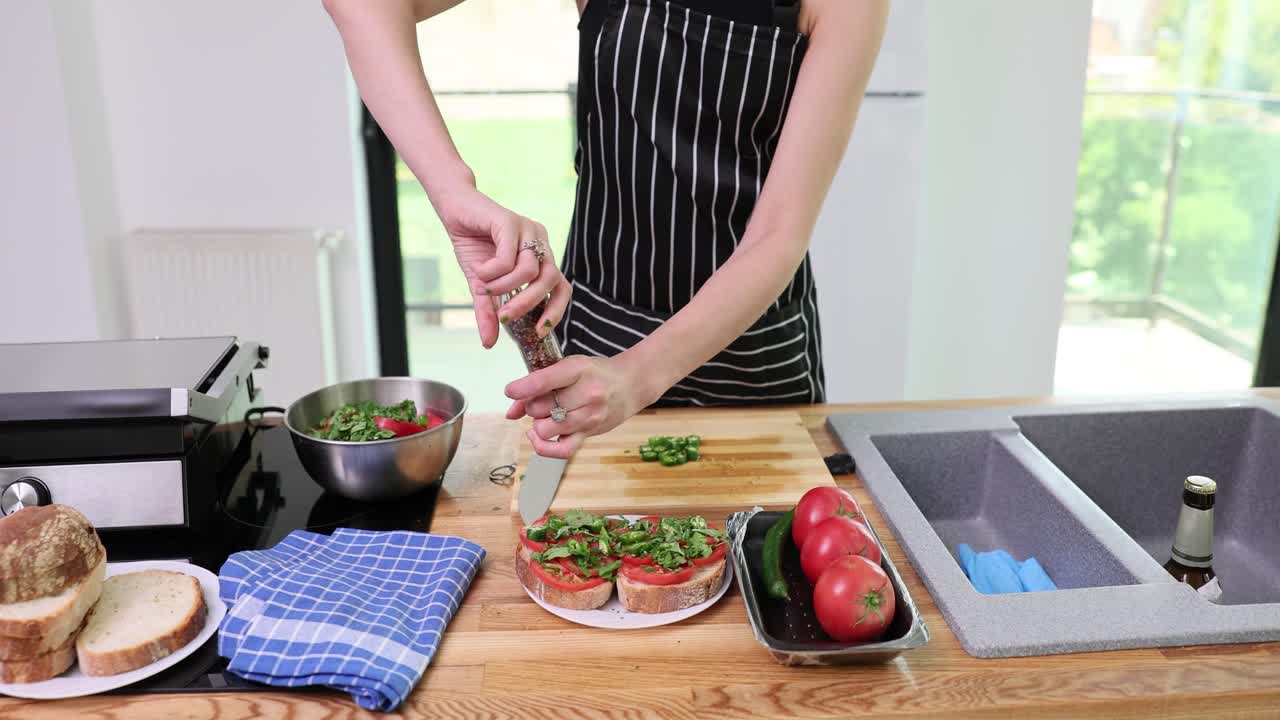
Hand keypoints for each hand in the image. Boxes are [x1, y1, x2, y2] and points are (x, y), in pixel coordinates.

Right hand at [434, 185, 571, 348]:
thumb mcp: (482, 286)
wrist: (454, 210)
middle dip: (527, 304)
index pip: (562, 288)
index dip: (556, 311)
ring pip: (530, 270)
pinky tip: (479, 270)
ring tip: (485, 285)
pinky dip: (492, 271)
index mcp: (541, 258)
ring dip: (504, 285)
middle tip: (505, 316)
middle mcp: (540, 243)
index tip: (539, 331)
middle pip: (550, 281)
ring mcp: (529, 230)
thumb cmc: (473, 245)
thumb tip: (488, 343)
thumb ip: (489, 311)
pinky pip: (509, 257)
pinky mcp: (511, 221)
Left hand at [504, 354, 655, 458]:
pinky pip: (561, 450)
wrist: (631, 384)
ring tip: (546, 414)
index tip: (510, 390)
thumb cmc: (595, 372)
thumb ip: (538, 385)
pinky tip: (537, 437)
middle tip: (540, 400)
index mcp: (578, 369)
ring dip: (537, 423)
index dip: (521, 388)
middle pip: (540, 408)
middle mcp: (586, 394)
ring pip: (545, 429)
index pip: (543, 382)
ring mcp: (589, 417)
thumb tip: (511, 413)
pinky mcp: (589, 434)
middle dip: (531, 405)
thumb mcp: (569, 367)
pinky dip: (543, 448)